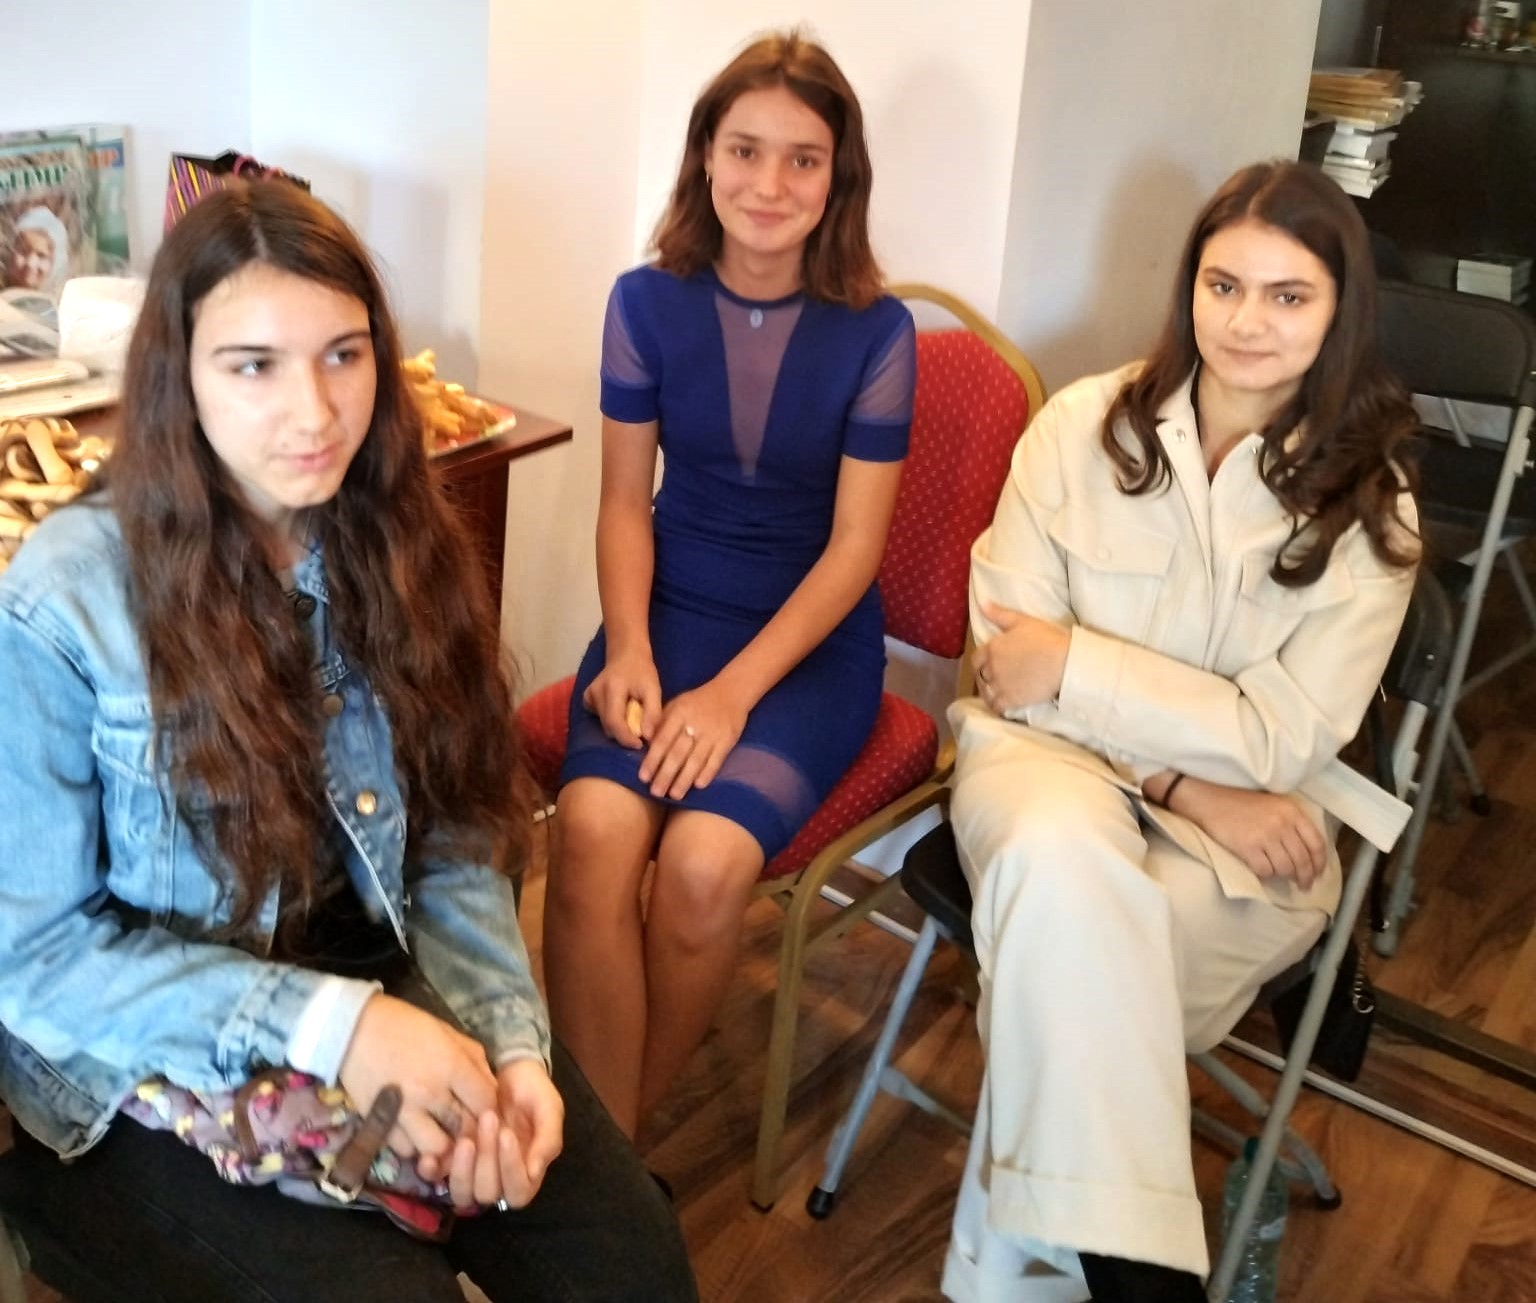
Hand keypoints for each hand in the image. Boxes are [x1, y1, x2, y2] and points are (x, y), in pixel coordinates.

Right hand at [337, 994, 498, 1167]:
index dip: (489, 1106)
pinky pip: (406, 1150)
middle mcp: (431, 1093)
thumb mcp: (447, 1032)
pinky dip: (413, 1145)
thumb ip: (473, 1059)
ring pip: (437, 1148)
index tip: (482, 1104)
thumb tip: (490, 1086)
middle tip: (465, 1123)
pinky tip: (415, 1131)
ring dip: (442, 1143)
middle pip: (466, 1129)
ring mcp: (405, 1113)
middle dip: (471, 1129)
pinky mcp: (381, 1125)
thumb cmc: (404, 1025)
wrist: (352, 1029)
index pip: (487, 1102)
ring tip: (440, 1131)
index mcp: (451, 1066)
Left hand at [438, 1059, 562, 1210]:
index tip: (507, 1134)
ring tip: (465, 1138)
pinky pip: (439, 1178)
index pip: (518, 1192)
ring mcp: (473, 1173)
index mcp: (527, 1173)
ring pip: (463, 1193)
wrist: (508, 1068)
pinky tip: (431, 1157)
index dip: (511, 1169)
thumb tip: (534, 1172)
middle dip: (487, 1160)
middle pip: (488, 1193)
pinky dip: (435, 1170)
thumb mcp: (549, 1108)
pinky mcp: (451, 1161)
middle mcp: (499, 1180)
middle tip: (487, 1121)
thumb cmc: (532, 1091)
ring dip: (463, 1169)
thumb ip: (548, 1139)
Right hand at [581, 646, 661, 748]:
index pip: (614, 721)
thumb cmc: (642, 670)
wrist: (626, 654)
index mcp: (612, 688)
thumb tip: (648, 737)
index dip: (626, 738)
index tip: (640, 745)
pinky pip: (600, 719)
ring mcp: (588, 696)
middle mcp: (595, 692)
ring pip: (604, 725)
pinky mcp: (586, 699)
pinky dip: (612, 720)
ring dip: (620, 727)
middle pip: (608, 726)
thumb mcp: (654, 689)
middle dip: (625, 734)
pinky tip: (621, 709)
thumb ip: (653, 713)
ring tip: (633, 716)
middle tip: (641, 731)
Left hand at [638, 678, 747, 798]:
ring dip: (684, 780)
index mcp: (680, 713)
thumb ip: (662, 722)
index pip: (663, 740)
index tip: (643, 777)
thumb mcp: (677, 704)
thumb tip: (645, 744)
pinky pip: (716, 760)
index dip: (652, 760)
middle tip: (656, 792)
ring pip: (696, 760)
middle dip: (665, 775)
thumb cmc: (698, 701)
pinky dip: (707, 773)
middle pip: (678, 753)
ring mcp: (713, 733)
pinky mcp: (728, 740)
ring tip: (674, 795)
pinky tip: (698, 786)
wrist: (732, 692)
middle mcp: (695, 723)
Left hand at [973, 601, 1070, 713]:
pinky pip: (996, 707)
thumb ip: (998, 614)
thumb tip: (981, 603)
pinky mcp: (1011, 701)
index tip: (987, 663)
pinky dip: (996, 706)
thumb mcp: (1022, 621)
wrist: (1064, 662)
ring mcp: (1000, 686)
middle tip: (995, 677)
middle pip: (980, 675)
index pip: (976, 658)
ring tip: (998, 691)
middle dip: (985, 675)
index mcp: (992, 649)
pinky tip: (1002, 704)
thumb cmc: (1045, 639)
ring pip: (986, 692)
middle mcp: (992, 668)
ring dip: (989, 692)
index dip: (981, 661)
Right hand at [1173, 778, 1328, 888]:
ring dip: (1284, 876)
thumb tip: (1305, 852)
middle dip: (1305, 877)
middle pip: (1303, 860)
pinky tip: (1262, 872)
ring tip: (1281, 878)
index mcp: (1292, 812)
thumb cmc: (1241, 801)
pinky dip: (1265, 875)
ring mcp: (1266, 836)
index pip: (1316, 843)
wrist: (1210, 800)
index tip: (1318, 874)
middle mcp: (1283, 824)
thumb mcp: (1274, 804)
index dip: (1320, 863)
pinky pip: (1265, 870)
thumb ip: (1291, 822)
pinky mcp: (1248, 847)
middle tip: (1303, 886)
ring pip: (1286, 868)